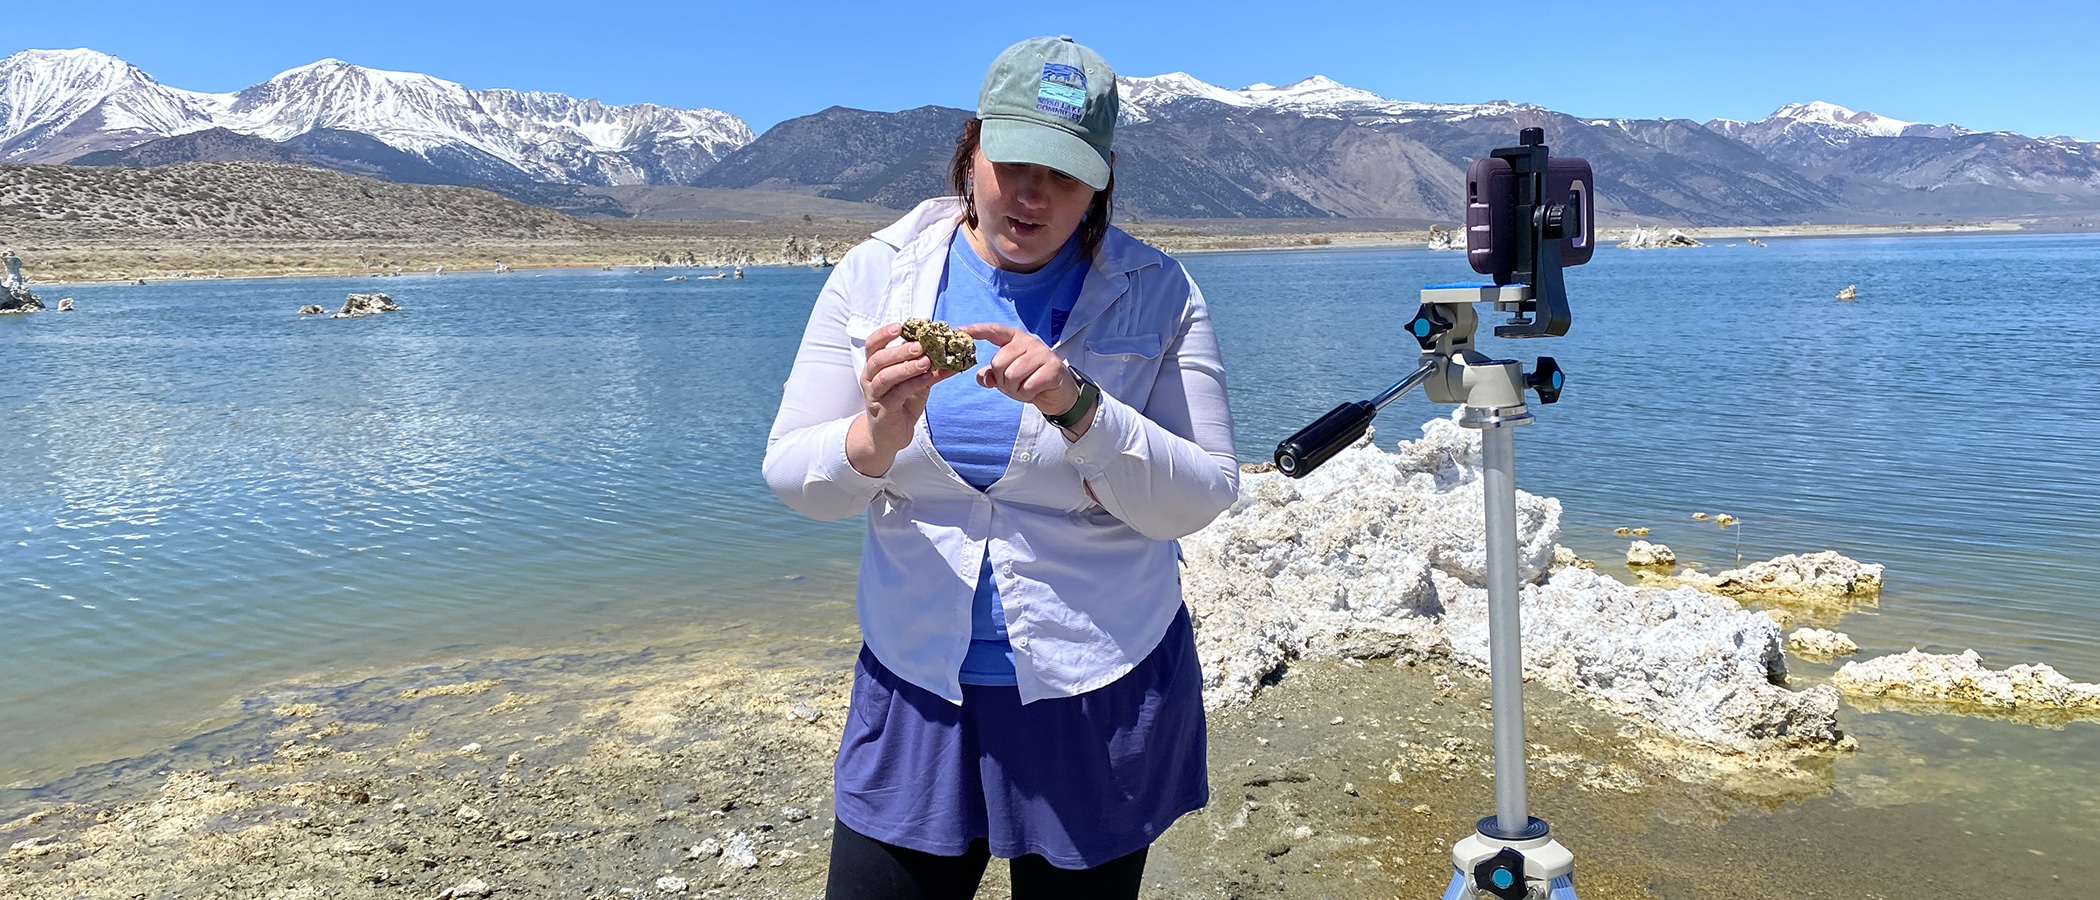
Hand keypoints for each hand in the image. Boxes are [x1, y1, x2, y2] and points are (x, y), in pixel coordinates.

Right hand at [846, 322, 956, 475]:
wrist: (889, 436)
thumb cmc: (900, 404)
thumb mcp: (913, 382)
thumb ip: (925, 368)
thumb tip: (949, 352)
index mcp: (874, 367)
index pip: (873, 345)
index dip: (884, 334)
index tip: (900, 326)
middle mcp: (870, 379)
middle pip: (878, 359)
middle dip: (899, 350)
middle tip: (919, 345)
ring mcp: (875, 395)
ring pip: (885, 376)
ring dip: (906, 367)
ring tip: (926, 361)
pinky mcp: (884, 411)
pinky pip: (898, 394)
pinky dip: (914, 384)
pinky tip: (928, 378)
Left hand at [960, 323, 1080, 417]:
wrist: (1058, 393)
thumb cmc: (1029, 380)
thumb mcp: (1005, 377)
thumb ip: (991, 374)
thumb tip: (981, 377)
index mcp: (1014, 338)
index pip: (993, 331)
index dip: (975, 330)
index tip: (958, 331)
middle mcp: (1028, 341)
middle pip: (998, 362)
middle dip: (1002, 380)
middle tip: (1014, 383)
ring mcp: (1042, 353)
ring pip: (1011, 375)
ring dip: (1015, 389)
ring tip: (1025, 386)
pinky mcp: (1053, 368)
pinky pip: (1027, 386)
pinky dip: (1027, 394)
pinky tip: (1035, 390)